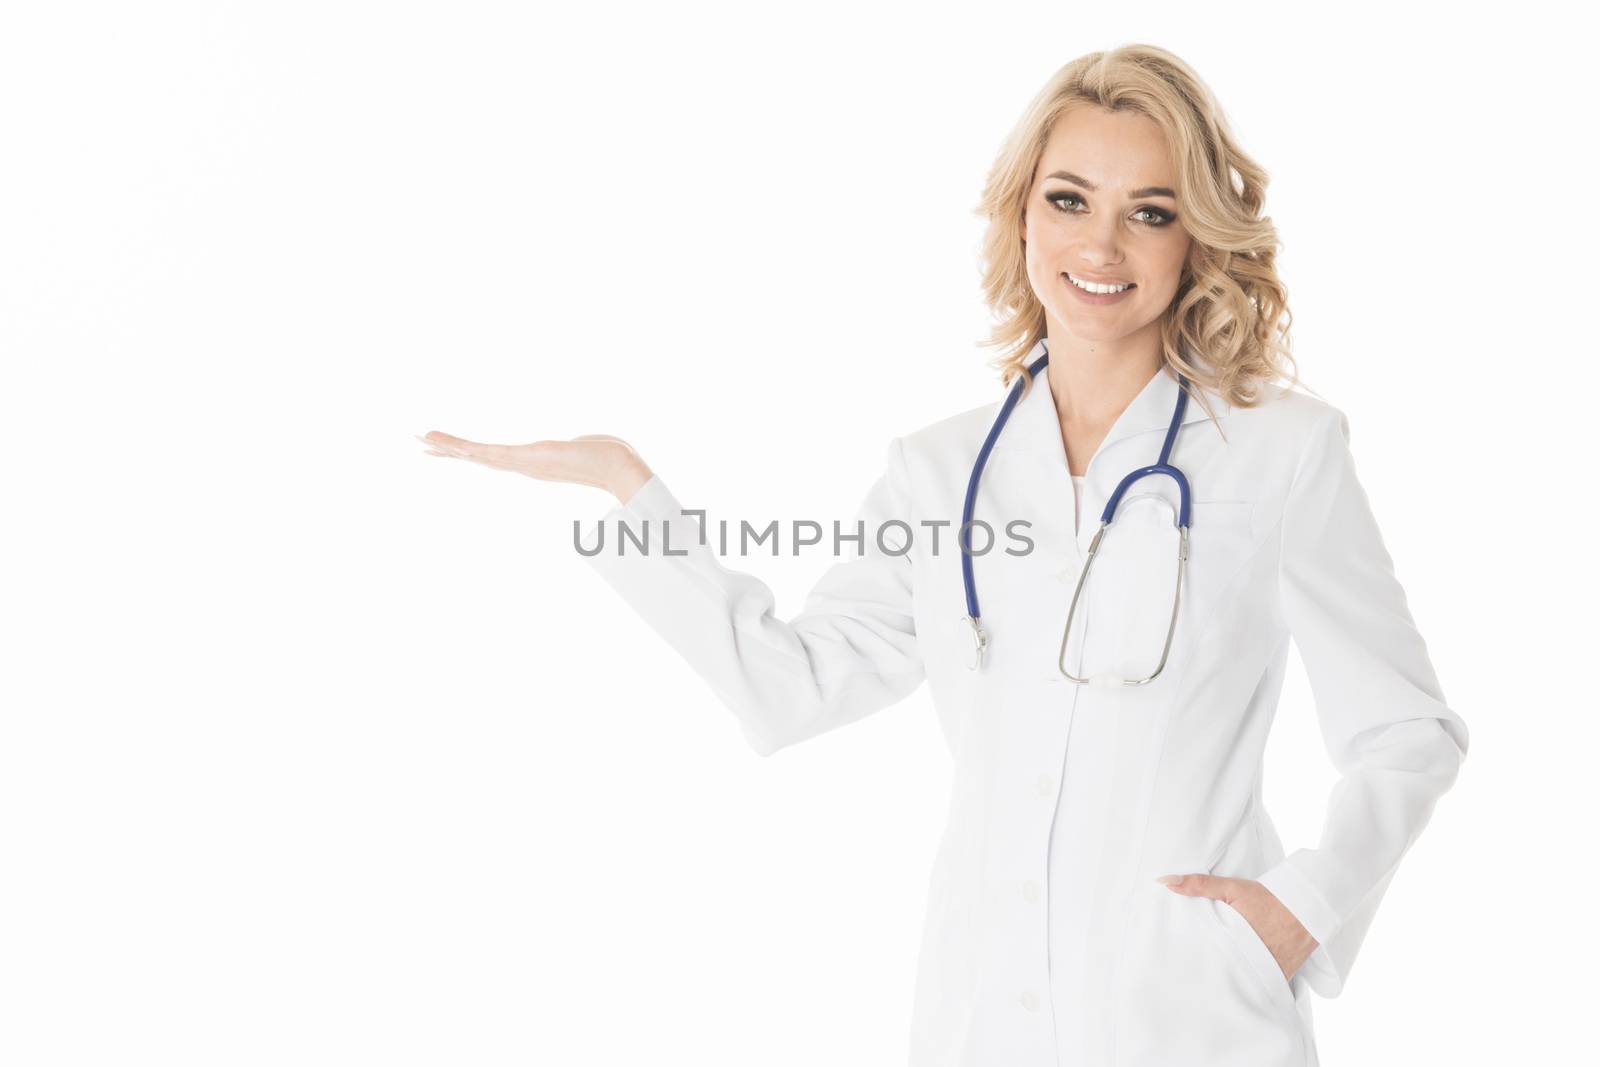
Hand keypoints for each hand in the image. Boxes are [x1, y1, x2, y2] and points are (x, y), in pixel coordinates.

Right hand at [416, 431, 652, 504]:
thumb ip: (581, 446)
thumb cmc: (609, 455)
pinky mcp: (526, 458)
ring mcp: (523, 463)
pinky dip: (466, 448)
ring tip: (422, 439)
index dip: (470, 452)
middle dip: (449, 451)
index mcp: (533, 460)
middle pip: (479, 457)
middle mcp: (524, 464)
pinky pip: (489, 453)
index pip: (494, 456)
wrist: (619, 465)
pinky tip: (449, 444)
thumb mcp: (586, 446)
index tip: (449, 449)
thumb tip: (589, 441)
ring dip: (449, 448)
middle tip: (420, 444)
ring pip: (478, 455)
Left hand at [1156, 873, 1317, 980]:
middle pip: (1224, 975)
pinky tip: (1238, 988)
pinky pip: (1262, 986)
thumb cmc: (1268, 898)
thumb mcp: (1233, 888)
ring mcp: (1269, 972)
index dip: (1194, 965)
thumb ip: (1198, 885)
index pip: (1208, 960)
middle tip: (1190, 981)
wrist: (1309, 907)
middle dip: (1209, 977)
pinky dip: (1251, 986)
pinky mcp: (1282, 977)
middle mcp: (1253, 961)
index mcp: (1236, 941)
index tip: (1179, 967)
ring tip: (1211, 986)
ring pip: (1243, 984)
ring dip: (1230, 983)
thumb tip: (1164, 881)